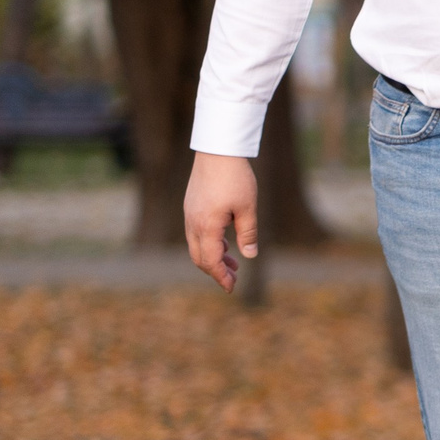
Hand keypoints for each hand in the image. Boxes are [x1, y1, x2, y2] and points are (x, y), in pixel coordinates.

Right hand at [184, 152, 258, 291]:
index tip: (232, 288)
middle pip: (200, 257)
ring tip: (233, 264)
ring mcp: (189, 214)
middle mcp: (193, 223)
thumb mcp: (248, 208)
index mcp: (207, 226)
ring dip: (213, 258)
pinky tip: (225, 244)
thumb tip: (249, 256)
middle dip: (216, 271)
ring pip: (196, 246)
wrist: (217, 150)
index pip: (211, 261)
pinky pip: (196, 233)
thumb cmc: (235, 178)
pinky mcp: (191, 206)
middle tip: (234, 279)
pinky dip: (209, 244)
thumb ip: (248, 234)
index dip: (221, 277)